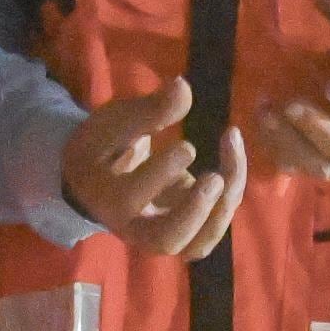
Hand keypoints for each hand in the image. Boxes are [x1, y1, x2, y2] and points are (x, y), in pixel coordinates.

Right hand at [60, 80, 247, 262]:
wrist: (96, 179)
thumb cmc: (103, 147)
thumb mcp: (115, 122)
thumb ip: (147, 111)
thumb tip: (183, 86)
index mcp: (107, 199)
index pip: (131, 197)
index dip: (161, 174)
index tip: (188, 145)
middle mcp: (134, 228)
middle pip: (167, 240)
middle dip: (196, 211)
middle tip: (215, 178)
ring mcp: (162, 235)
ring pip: (196, 244)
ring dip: (221, 210)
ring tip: (231, 168)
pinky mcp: (184, 232)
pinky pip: (210, 231)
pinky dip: (228, 202)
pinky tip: (233, 162)